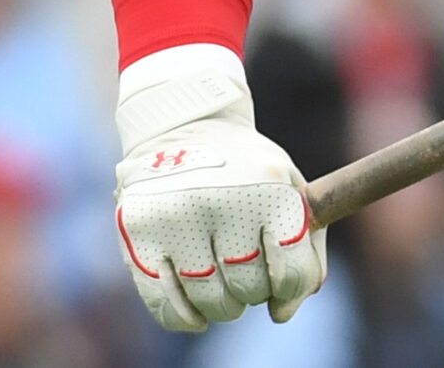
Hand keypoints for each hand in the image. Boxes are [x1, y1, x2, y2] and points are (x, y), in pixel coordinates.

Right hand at [114, 49, 325, 331]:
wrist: (183, 126)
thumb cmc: (248, 169)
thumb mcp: (290, 190)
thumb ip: (305, 251)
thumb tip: (283, 314)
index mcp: (270, 187)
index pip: (291, 271)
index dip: (291, 287)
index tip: (283, 281)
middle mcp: (222, 199)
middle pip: (249, 287)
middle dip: (254, 289)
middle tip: (247, 270)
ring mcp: (175, 215)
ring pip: (209, 300)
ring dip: (222, 304)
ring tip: (223, 282)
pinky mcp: (138, 232)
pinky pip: (164, 304)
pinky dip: (185, 317)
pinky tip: (197, 312)